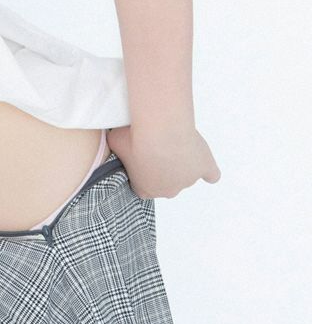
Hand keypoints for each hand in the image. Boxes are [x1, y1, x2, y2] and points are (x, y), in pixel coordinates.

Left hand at [105, 123, 221, 199]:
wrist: (160, 132)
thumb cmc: (134, 138)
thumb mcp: (115, 141)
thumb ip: (114, 146)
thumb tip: (112, 140)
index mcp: (144, 189)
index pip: (143, 187)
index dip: (142, 172)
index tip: (140, 157)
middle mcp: (167, 190)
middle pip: (165, 183)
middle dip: (160, 168)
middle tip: (155, 147)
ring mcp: (187, 180)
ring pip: (184, 175)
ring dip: (179, 161)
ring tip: (172, 140)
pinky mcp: (203, 169)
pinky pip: (211, 175)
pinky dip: (208, 170)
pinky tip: (204, 164)